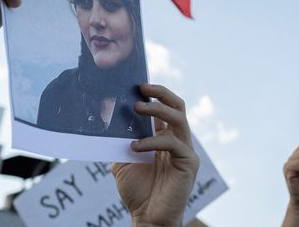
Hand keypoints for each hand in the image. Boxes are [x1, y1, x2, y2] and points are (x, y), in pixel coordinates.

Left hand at [113, 84, 198, 226]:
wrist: (147, 218)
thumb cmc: (137, 191)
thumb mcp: (123, 160)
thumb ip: (122, 141)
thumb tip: (110, 118)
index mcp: (165, 137)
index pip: (165, 108)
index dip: (154, 94)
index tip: (136, 85)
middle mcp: (179, 140)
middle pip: (178, 106)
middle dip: (161, 93)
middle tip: (142, 87)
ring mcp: (186, 150)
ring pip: (179, 118)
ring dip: (157, 109)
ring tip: (137, 107)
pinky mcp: (189, 163)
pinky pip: (173, 143)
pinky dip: (152, 141)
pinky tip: (135, 147)